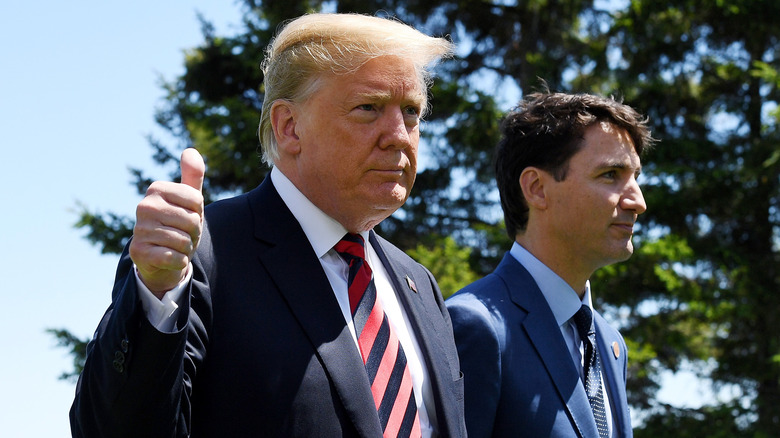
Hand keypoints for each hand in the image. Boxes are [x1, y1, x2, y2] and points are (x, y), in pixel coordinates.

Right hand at [129, 148, 204, 297]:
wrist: (162, 258)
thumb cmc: (179, 225)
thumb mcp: (189, 200)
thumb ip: (193, 176)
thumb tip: (190, 151)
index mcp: (156, 189)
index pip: (197, 200)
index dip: (199, 213)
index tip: (187, 216)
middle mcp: (144, 206)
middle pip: (192, 221)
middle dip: (194, 233)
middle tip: (182, 235)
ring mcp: (139, 229)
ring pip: (184, 241)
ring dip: (186, 248)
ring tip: (175, 246)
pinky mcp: (138, 251)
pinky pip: (174, 257)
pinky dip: (179, 261)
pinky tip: (169, 258)